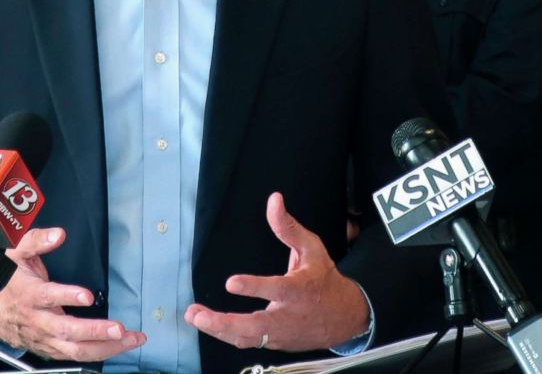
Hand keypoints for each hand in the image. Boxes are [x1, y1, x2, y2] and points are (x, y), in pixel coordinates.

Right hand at [0, 227, 145, 360]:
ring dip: (105, 346)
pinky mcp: (51, 349)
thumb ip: (37, 241)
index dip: (67, 297)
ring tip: (129, 339)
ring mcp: (46, 338)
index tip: (87, 296)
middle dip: (96, 331)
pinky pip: (77, 356)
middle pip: (67, 331)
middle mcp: (39, 320)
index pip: (48, 297)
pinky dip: (99, 353)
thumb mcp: (17, 253)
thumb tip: (58, 234)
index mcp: (30, 294)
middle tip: (119, 328)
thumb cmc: (8, 281)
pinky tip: (118, 346)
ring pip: (76, 350)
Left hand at [185, 192, 369, 351]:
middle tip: (200, 314)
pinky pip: (250, 342)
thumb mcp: (312, 248)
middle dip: (225, 322)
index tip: (231, 283)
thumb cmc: (325, 279)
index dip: (254, 288)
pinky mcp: (276, 342)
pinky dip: (227, 335)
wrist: (346, 317)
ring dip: (219, 330)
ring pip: (249, 338)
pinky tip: (208, 325)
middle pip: (256, 325)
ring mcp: (282, 333)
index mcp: (300, 289)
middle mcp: (289, 315)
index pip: (277, 289)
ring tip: (195, 316)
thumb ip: (288, 226)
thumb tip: (274, 200)